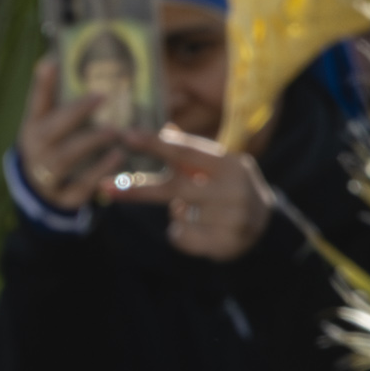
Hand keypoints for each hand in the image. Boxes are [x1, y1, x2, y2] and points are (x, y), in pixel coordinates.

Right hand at [16, 59, 121, 210]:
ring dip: (90, 142)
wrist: (46, 189)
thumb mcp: (57, 125)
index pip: (36, 102)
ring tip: (115, 130)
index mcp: (34, 127)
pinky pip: (80, 184)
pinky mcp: (63, 196)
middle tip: (102, 95)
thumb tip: (89, 66)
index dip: (42, 84)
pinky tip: (118, 156)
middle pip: (50, 130)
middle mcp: (36, 149)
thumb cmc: (59, 146)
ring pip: (64, 158)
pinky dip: (99, 171)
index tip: (52, 61)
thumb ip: (70, 102)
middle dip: (75, 112)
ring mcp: (46, 174)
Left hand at [117, 129, 273, 259]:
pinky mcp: (226, 242)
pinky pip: (182, 237)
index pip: (186, 151)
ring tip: (199, 212)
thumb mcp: (216, 167)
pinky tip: (201, 230)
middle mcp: (235, 189)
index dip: (154, 143)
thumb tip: (165, 128)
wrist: (265, 226)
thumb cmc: (229, 189)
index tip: (125, 135)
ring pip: (178, 215)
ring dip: (178, 213)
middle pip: (176, 187)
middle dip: (139, 189)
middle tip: (104, 187)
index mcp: (231, 164)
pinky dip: (182, 234)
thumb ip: (189, 153)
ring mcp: (234, 217)